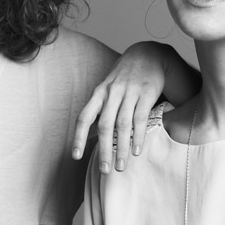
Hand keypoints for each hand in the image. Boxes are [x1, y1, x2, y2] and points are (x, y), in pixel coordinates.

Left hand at [72, 42, 167, 173]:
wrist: (148, 54)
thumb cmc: (124, 76)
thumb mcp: (108, 88)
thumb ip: (100, 109)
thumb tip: (91, 135)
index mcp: (99, 93)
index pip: (84, 117)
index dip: (79, 137)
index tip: (76, 156)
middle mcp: (112, 92)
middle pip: (105, 125)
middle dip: (104, 150)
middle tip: (104, 170)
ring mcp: (129, 92)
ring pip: (123, 125)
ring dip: (122, 148)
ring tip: (121, 166)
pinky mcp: (146, 93)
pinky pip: (140, 118)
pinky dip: (138, 136)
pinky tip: (137, 150)